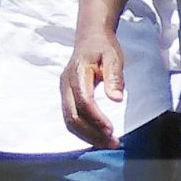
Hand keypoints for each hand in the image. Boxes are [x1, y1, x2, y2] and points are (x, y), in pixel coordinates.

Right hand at [61, 27, 123, 148]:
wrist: (90, 38)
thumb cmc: (103, 47)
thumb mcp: (113, 56)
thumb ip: (114, 77)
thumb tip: (116, 99)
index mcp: (77, 73)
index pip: (84, 101)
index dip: (96, 118)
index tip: (111, 129)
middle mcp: (66, 84)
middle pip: (73, 116)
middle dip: (92, 133)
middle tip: (112, 142)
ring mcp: (64, 91)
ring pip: (69, 121)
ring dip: (87, 136)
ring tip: (108, 143)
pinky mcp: (67, 97)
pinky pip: (71, 118)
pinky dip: (83, 131)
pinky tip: (98, 136)